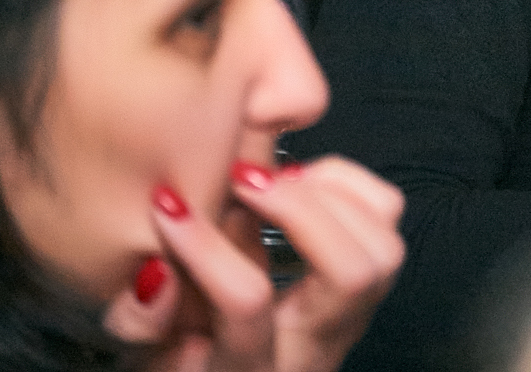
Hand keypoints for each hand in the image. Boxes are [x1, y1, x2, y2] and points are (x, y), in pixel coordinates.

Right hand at [103, 156, 404, 371]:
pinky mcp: (368, 283)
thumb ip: (141, 321)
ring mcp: (352, 318)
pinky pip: (389, 223)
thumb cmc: (188, 364)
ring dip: (335, 194)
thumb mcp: (151, 354)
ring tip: (277, 179)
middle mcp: (316, 347)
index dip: (206, 249)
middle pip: (351, 275)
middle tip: (243, 179)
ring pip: (384, 249)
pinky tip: (303, 180)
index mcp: (250, 370)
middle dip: (300, 209)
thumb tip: (157, 273)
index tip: (169, 204)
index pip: (248, 304)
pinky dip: (353, 187)